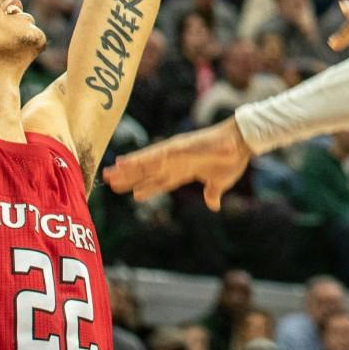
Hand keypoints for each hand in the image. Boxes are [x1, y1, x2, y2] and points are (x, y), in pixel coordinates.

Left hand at [102, 119, 251, 211]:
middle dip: (129, 179)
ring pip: (144, 164)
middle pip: (147, 173)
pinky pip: (152, 155)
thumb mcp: (219, 183)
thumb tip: (214, 205)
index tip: (132, 194)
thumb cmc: (232, 160)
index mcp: (184, 171)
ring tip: (108, 174)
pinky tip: (123, 162)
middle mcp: (175, 162)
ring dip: (126, 170)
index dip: (145, 188)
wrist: (240, 144)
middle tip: (109, 183)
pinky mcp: (176, 148)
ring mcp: (174, 155)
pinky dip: (137, 159)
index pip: (160, 182)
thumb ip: (212, 194)